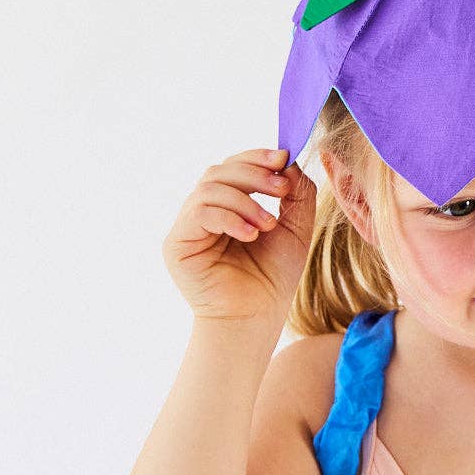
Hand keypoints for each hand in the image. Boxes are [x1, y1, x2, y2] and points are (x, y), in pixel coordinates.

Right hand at [162, 149, 315, 324]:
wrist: (255, 317)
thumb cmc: (273, 277)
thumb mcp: (295, 228)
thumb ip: (296, 194)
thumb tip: (289, 161)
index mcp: (230, 204)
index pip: (236, 166)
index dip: (257, 157)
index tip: (284, 158)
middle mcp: (205, 210)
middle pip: (220, 170)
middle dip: (255, 174)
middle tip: (281, 189)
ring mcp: (189, 225)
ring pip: (210, 187)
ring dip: (245, 200)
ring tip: (268, 224)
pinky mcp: (177, 243)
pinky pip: (199, 212)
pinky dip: (229, 217)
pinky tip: (250, 234)